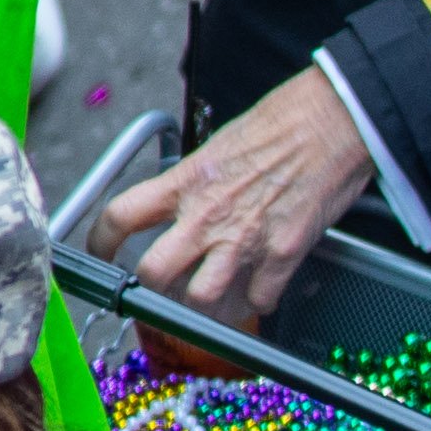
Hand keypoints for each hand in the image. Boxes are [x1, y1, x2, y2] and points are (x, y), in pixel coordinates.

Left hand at [94, 64, 368, 317]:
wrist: (330, 123)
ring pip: (202, 299)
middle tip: (159, 291)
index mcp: (185, 182)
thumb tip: (179, 206)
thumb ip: (193, 182)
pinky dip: (256, 302)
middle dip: (151, 289)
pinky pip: (259, 299)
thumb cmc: (279, 125)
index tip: (101, 254)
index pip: (121, 216)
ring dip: (202, 307)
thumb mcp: (216, 148)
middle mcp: (207, 215)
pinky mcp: (283, 254)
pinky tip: (258, 291)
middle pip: (154, 272)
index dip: (101, 242)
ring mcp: (245, 239)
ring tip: (208, 300)